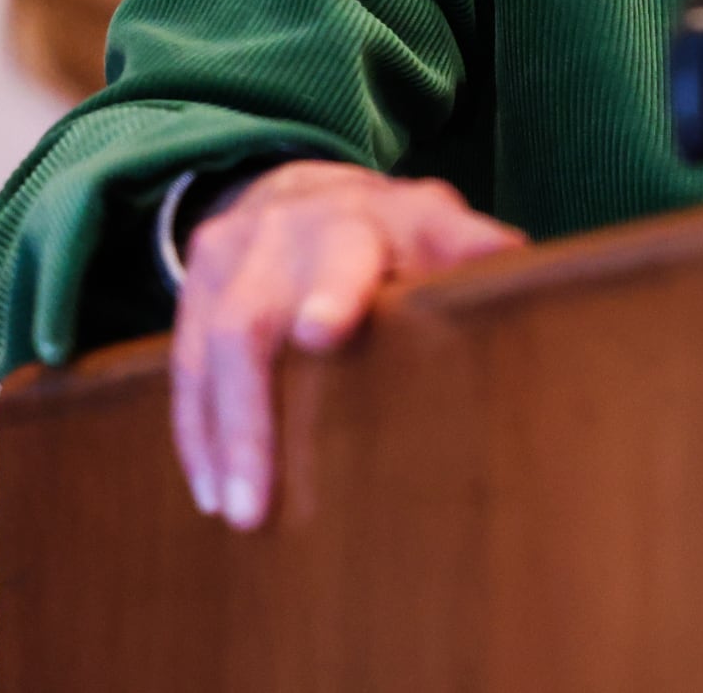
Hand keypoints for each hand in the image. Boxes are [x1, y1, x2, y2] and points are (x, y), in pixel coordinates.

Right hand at [169, 162, 523, 529]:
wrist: (309, 190)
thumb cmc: (396, 232)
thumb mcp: (439, 227)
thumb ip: (472, 248)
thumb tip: (521, 265)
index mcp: (357, 222)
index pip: (344, 257)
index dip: (336, 293)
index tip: (323, 333)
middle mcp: (284, 232)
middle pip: (250, 319)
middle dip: (249, 411)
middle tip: (256, 498)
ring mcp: (230, 253)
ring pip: (206, 350)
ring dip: (219, 438)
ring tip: (236, 512)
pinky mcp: (193, 280)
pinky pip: (182, 364)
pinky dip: (196, 430)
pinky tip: (209, 487)